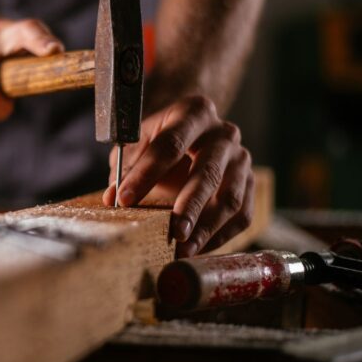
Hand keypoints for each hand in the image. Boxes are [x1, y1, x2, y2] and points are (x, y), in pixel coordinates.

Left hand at [102, 95, 253, 256]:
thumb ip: (125, 168)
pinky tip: (197, 248)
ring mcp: (241, 158)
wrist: (191, 133)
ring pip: (231, 198)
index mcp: (193, 113)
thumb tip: (111, 199)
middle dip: (189, 205)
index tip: (125, 199)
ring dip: (207, 227)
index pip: (169, 144)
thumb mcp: (137, 143)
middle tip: (174, 232)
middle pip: (207, 172)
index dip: (146, 174)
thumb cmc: (159, 140)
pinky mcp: (250, 183)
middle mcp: (224, 133)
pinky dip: (220, 236)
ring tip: (184, 249)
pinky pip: (242, 215)